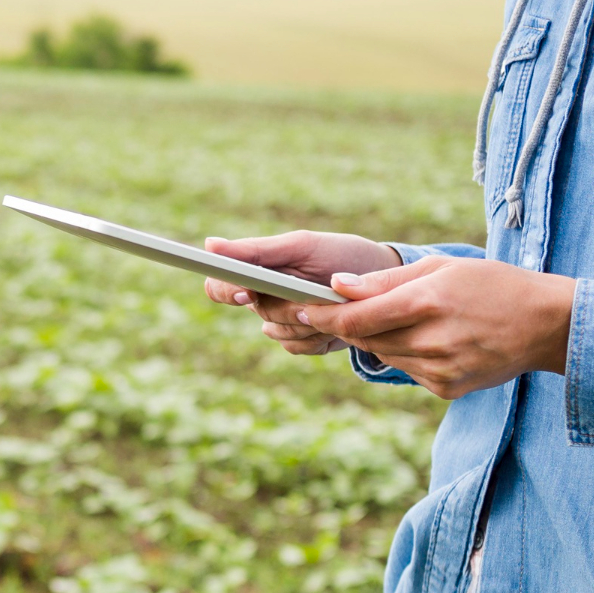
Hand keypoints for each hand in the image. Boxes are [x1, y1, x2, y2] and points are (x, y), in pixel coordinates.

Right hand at [202, 231, 401, 355]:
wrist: (384, 283)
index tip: (247, 292)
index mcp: (257, 270)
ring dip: (308, 321)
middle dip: (289, 306)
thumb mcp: (302, 246)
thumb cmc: (340, 256)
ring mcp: (282, 321)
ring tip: (333, 304)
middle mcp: (263, 297)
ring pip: (278, 332)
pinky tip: (335, 322)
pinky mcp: (301, 342)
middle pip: (258, 311)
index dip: (228, 291)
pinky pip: (296, 347)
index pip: (219, 285)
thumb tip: (210, 245)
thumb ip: (257, 250)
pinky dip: (318, 336)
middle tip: (315, 299)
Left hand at [300, 256, 574, 399]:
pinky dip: (405, 354)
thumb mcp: (441, 267)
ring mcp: (438, 370)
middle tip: (336, 310)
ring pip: (383, 355)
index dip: (322, 315)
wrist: (548, 325)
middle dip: (347, 325)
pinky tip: (429, 339)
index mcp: (427, 302)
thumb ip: (386, 279)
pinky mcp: (445, 389)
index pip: (355, 318)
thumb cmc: (492, 285)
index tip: (300, 308)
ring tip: (402, 319)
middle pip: (364, 338)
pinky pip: (406, 370)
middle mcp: (430, 340)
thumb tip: (337, 285)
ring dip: (378, 339)